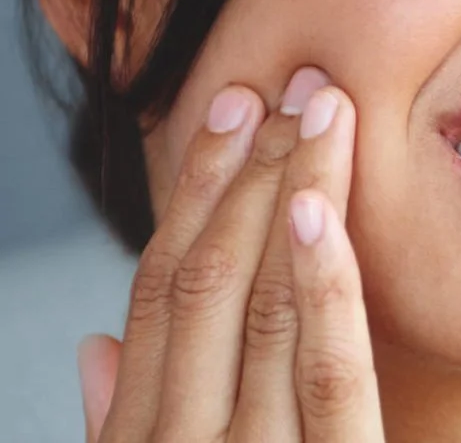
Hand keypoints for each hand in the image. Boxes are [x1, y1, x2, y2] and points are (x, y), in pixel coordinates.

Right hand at [76, 69, 384, 441]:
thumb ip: (122, 420)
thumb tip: (93, 346)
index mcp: (143, 434)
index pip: (162, 288)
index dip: (194, 190)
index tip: (230, 114)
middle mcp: (183, 440)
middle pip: (212, 277)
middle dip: (248, 171)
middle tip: (292, 89)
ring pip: (268, 305)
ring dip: (290, 192)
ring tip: (320, 110)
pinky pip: (331, 372)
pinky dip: (324, 285)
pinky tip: (318, 205)